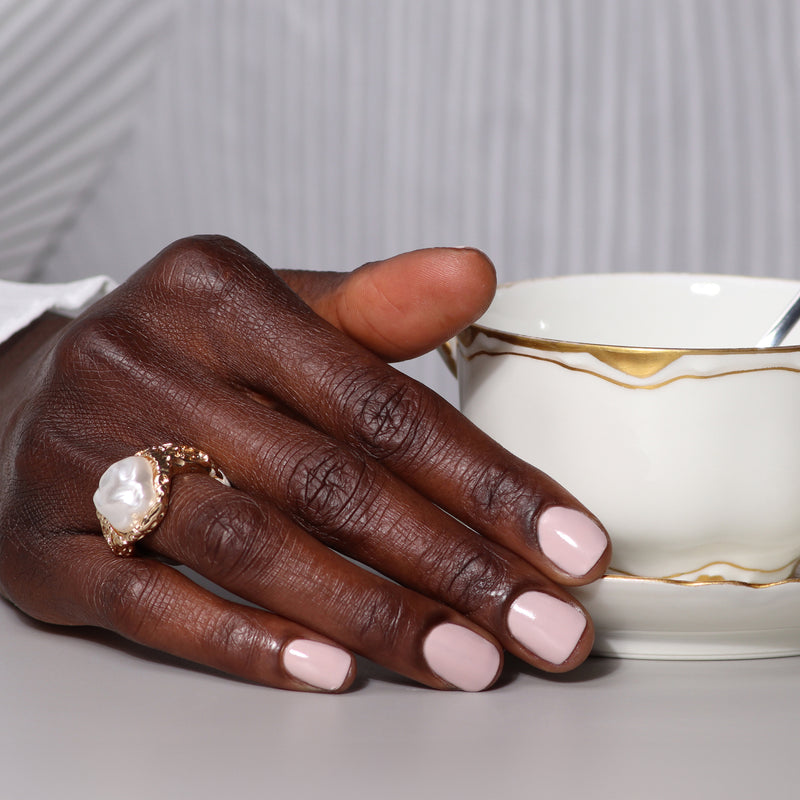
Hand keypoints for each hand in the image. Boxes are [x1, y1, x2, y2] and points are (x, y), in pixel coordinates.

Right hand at [0, 236, 609, 691]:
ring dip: (370, 614)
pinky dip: (246, 643)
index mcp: (216, 294)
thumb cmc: (184, 353)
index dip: (484, 479)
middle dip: (451, 564)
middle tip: (544, 628)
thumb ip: (376, 303)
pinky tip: (333, 669)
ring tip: (467, 661)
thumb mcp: (270, 306)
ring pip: (252, 547)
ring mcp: (82, 457)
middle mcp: (146, 366)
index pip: (379, 399)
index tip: (571, 544)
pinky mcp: (43, 543)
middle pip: (328, 481)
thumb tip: (478, 276)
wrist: (36, 389)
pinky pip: (151, 606)